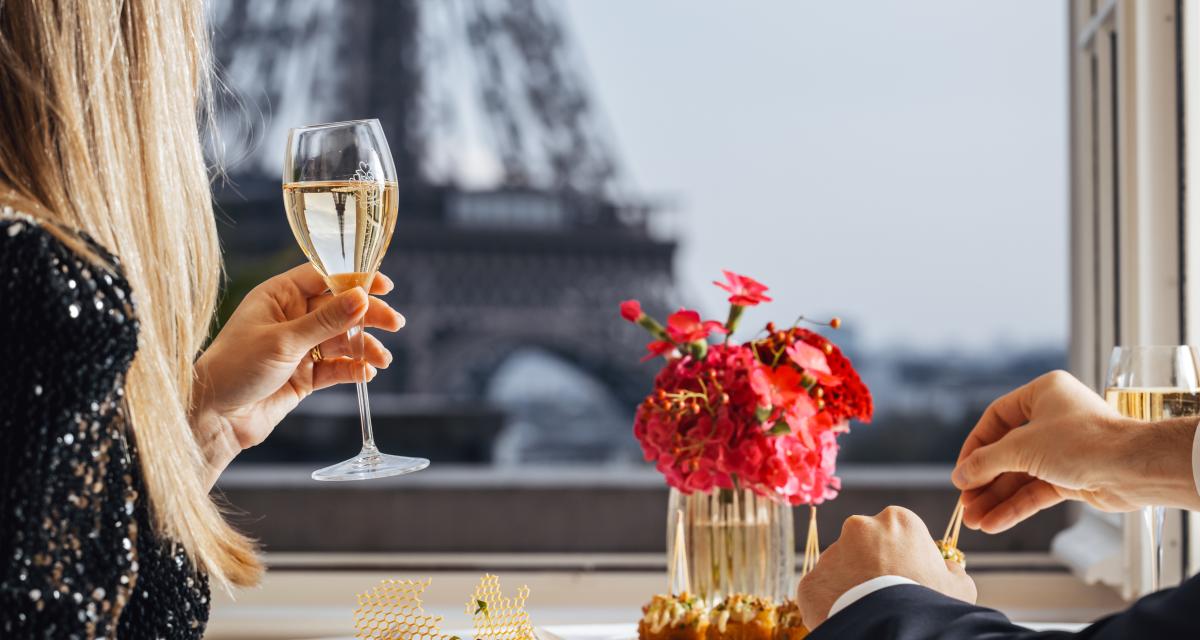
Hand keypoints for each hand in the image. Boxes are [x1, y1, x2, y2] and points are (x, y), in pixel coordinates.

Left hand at [190, 264, 405, 481]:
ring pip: (342, 340)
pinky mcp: (304, 375)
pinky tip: (366, 374)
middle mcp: (291, 318)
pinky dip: (353, 369)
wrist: (214, 419)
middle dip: (367, 316)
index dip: (354, 279)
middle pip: (339, 309)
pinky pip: (336, 367)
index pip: (324, 278)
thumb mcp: (284, 341)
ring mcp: (299, 347)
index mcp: (279, 296)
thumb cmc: (235, 369)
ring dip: (364, 347)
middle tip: (395, 324)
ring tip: (382, 360)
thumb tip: (362, 297)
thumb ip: (326, 321)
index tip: (383, 285)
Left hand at [797, 506, 975, 627]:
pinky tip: (848, 617)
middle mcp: (859, 527)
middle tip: (886, 594)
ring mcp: (831, 553)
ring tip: (867, 609)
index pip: (899, 533)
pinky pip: (821, 592)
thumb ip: (952, 570)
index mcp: (898, 520)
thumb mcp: (959, 586)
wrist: (891, 629)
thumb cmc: (930, 603)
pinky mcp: (811, 581)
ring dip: (850, 584)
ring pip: (840, 568)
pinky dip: (831, 605)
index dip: (905, 557)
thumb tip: (948, 567)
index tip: (908, 578)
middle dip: (872, 566)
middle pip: (865, 546)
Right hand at [952, 370, 1199, 533]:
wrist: (1135, 468)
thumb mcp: (1021, 447)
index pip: (996, 419)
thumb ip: (985, 462)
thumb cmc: (1082, 442)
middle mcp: (1053, 418)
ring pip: (1021, 476)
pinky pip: (1037, 491)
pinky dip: (1016, 507)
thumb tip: (959, 476)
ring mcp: (1064, 449)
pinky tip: (994, 523)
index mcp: (1043, 394)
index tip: (961, 472)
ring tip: (974, 521)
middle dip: (985, 481)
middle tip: (965, 503)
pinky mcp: (1073, 476)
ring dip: (997, 500)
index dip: (975, 447)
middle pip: (1007, 452)